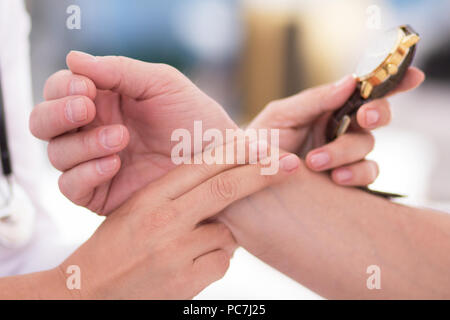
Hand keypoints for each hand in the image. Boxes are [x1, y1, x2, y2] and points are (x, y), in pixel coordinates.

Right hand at [30, 51, 236, 214]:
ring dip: (82, 143)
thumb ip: (120, 70)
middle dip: (57, 114)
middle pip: (44, 122)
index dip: (63, 87)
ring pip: (56, 154)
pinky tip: (114, 163)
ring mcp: (94, 163)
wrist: (219, 160)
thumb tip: (72, 58)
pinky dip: (85, 173)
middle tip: (86, 108)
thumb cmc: (195, 118)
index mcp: (103, 101)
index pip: (59, 90)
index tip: (87, 88)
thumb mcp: (162, 84)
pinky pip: (70, 187)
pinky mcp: (101, 193)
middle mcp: (92, 131)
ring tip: (121, 138)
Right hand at [58, 142, 300, 298]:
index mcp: (150, 197)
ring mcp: (175, 253)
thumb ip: (177, 195)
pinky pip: (221, 262)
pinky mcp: (184, 282)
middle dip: (263, 174)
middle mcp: (163, 221)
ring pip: (227, 233)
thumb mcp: (137, 210)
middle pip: (225, 188)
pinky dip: (214, 260)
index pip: (202, 165)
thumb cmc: (115, 246)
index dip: (238, 152)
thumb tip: (225, 186)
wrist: (89, 292)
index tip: (265, 144)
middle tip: (291, 164)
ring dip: (224, 234)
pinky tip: (188, 266)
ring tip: (192, 244)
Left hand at [249, 68, 424, 185]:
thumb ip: (315, 100)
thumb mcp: (281, 115)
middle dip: (375, 114)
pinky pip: (366, 174)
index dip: (391, 82)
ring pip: (367, 146)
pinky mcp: (344, 178)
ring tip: (315, 161)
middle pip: (375, 116)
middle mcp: (341, 128)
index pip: (364, 91)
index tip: (412, 77)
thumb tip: (350, 81)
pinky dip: (355, 175)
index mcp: (328, 107)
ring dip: (346, 152)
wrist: (246, 175)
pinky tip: (335, 179)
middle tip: (362, 118)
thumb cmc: (260, 141)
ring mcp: (344, 154)